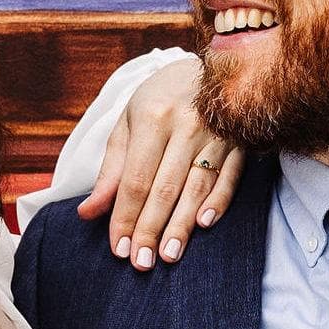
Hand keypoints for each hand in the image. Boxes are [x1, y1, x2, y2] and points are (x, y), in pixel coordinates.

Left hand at [76, 54, 243, 269]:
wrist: (212, 65)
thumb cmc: (161, 99)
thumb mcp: (129, 124)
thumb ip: (111, 170)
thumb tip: (89, 212)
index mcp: (153, 118)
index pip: (135, 180)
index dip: (125, 216)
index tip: (118, 248)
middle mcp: (186, 125)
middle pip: (165, 188)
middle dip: (150, 229)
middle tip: (141, 262)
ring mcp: (216, 134)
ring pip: (197, 187)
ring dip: (181, 225)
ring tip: (168, 255)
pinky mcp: (240, 142)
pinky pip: (228, 178)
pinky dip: (217, 202)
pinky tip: (204, 225)